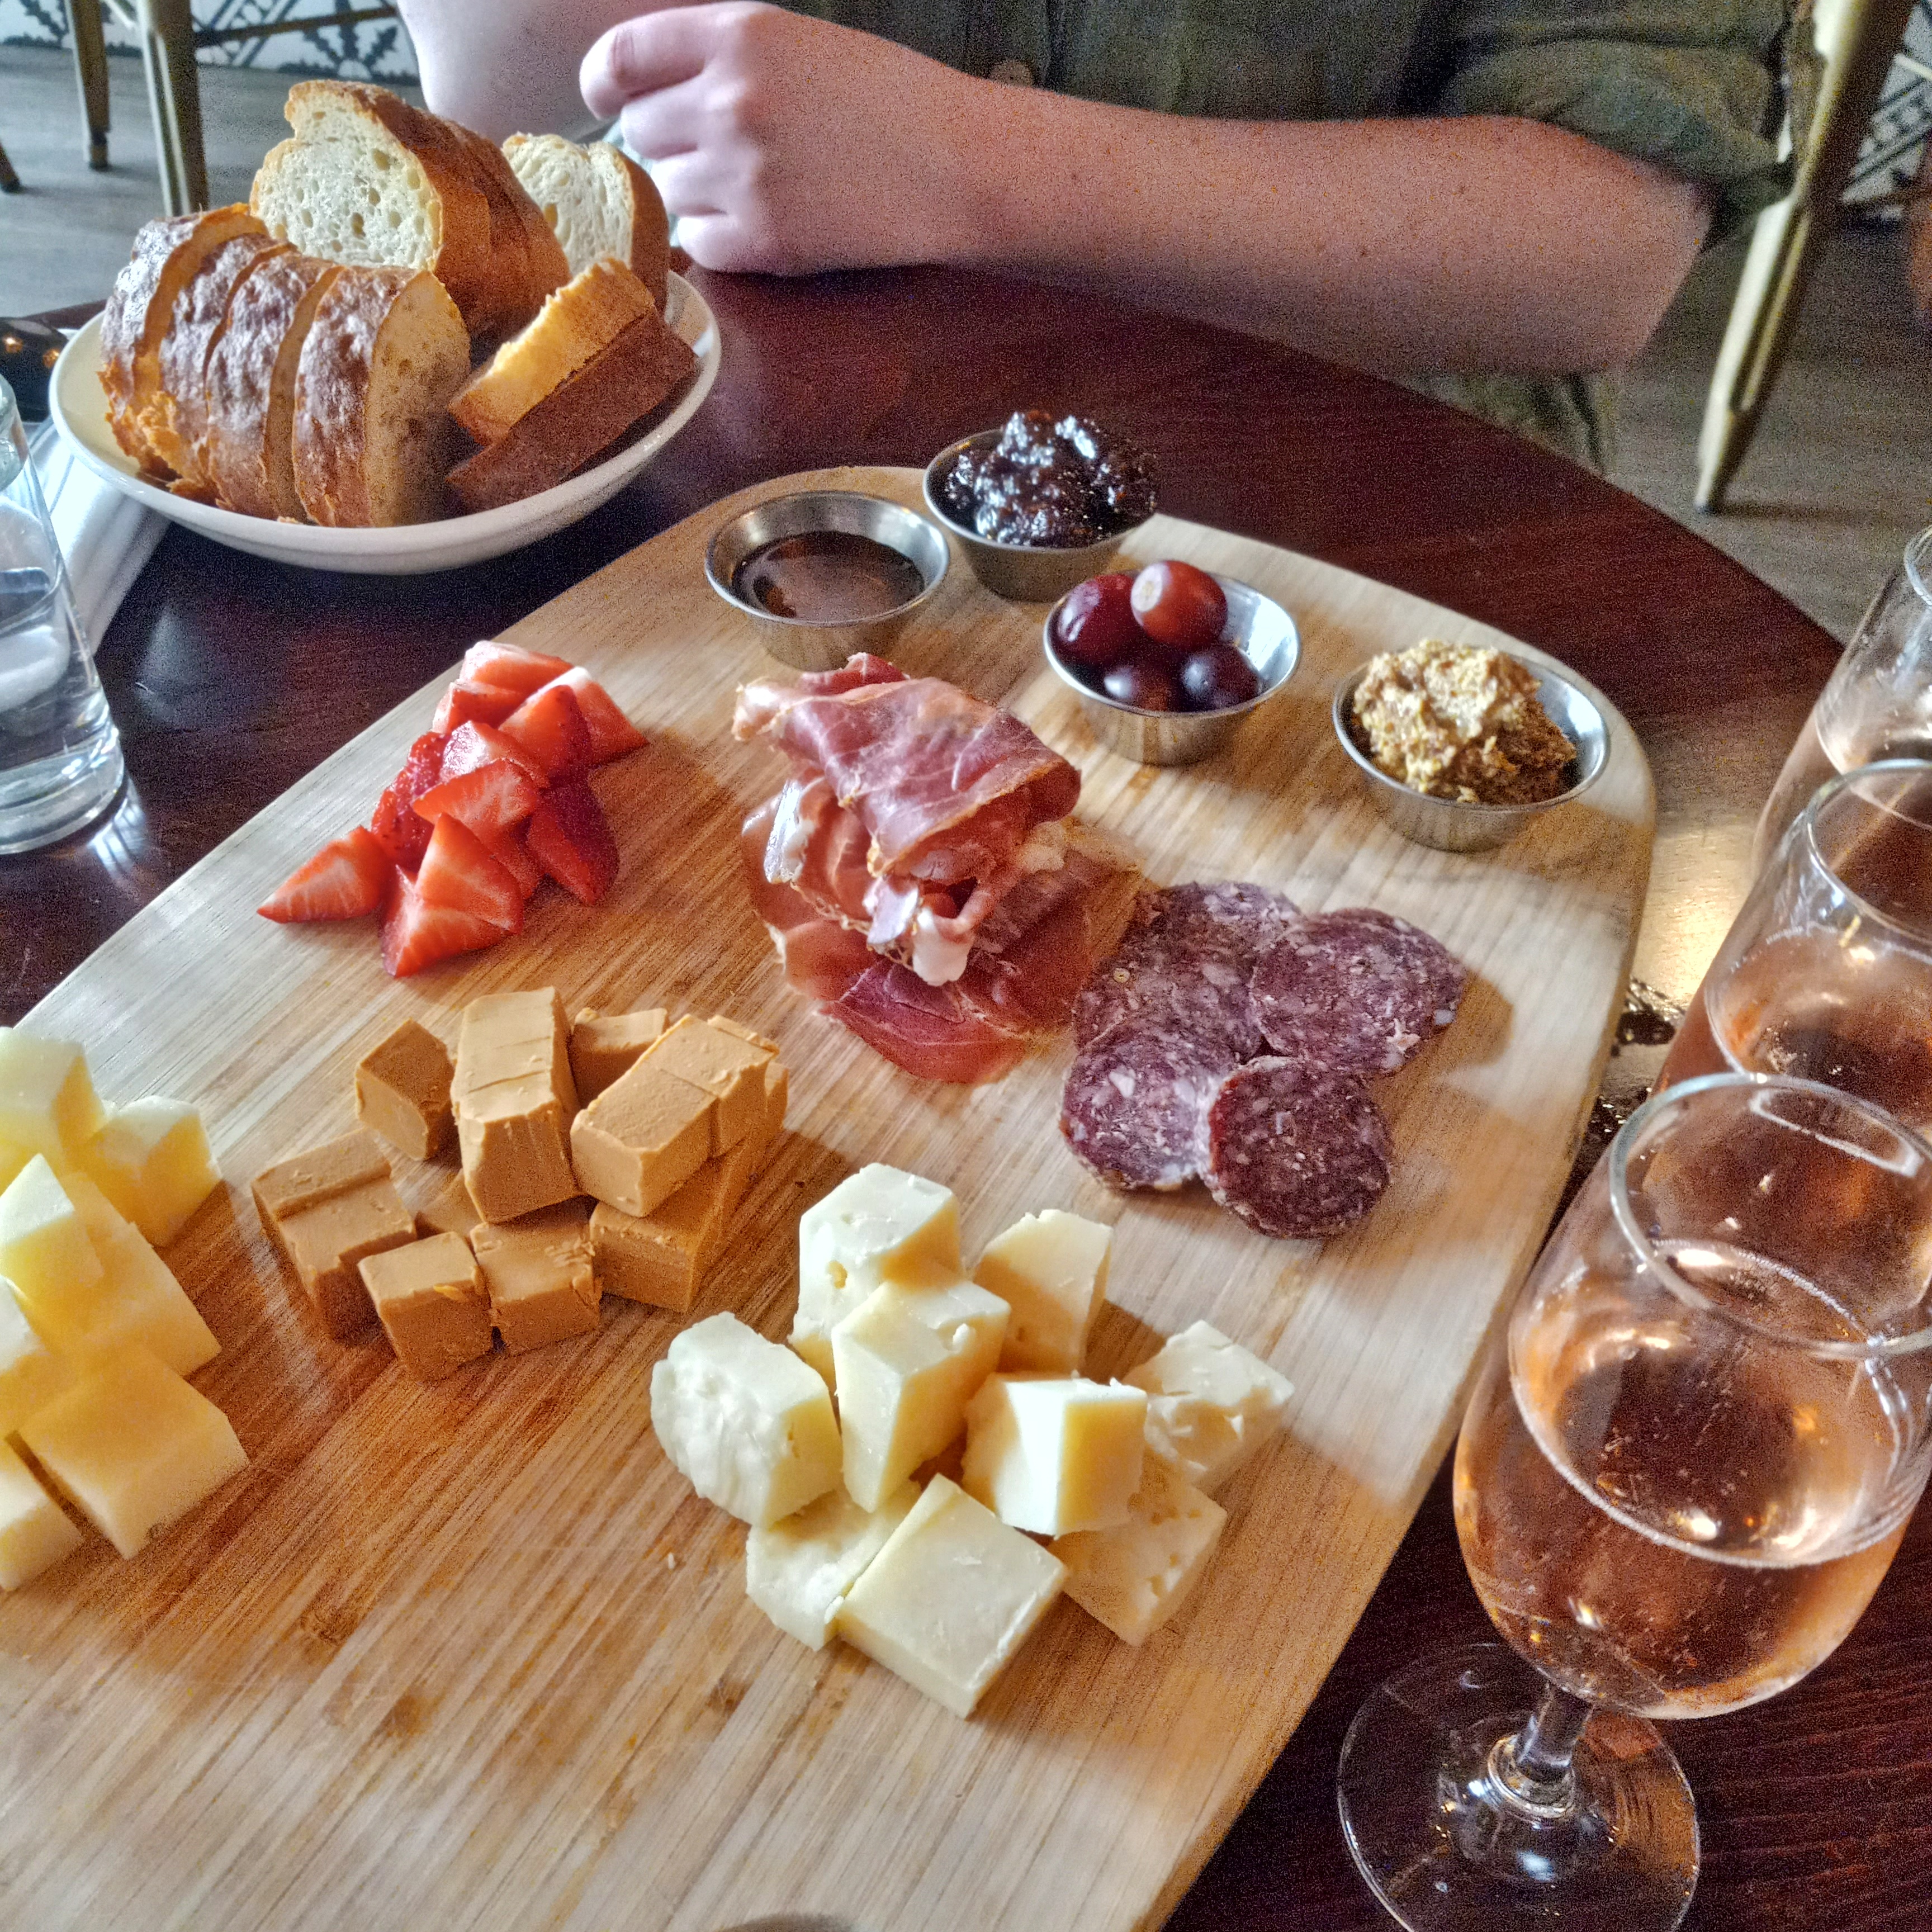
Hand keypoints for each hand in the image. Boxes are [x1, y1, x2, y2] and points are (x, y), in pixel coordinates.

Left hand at [580, 4, 981, 273]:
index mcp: (736, 36)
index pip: (621, 59)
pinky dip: (721, 236)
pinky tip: (766, 220)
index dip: (605, 83)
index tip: (607, 98)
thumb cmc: (887, 99)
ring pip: (667, 189)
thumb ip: (719, 55)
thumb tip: (644, 90)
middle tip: (723, 148)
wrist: (957, 166)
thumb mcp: (798, 42)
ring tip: (757, 182)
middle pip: (641, 131)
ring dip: (696, 189)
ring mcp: (742, 176)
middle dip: (669, 139)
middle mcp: (728, 101)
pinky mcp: (762, 241)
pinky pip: (699, 242)